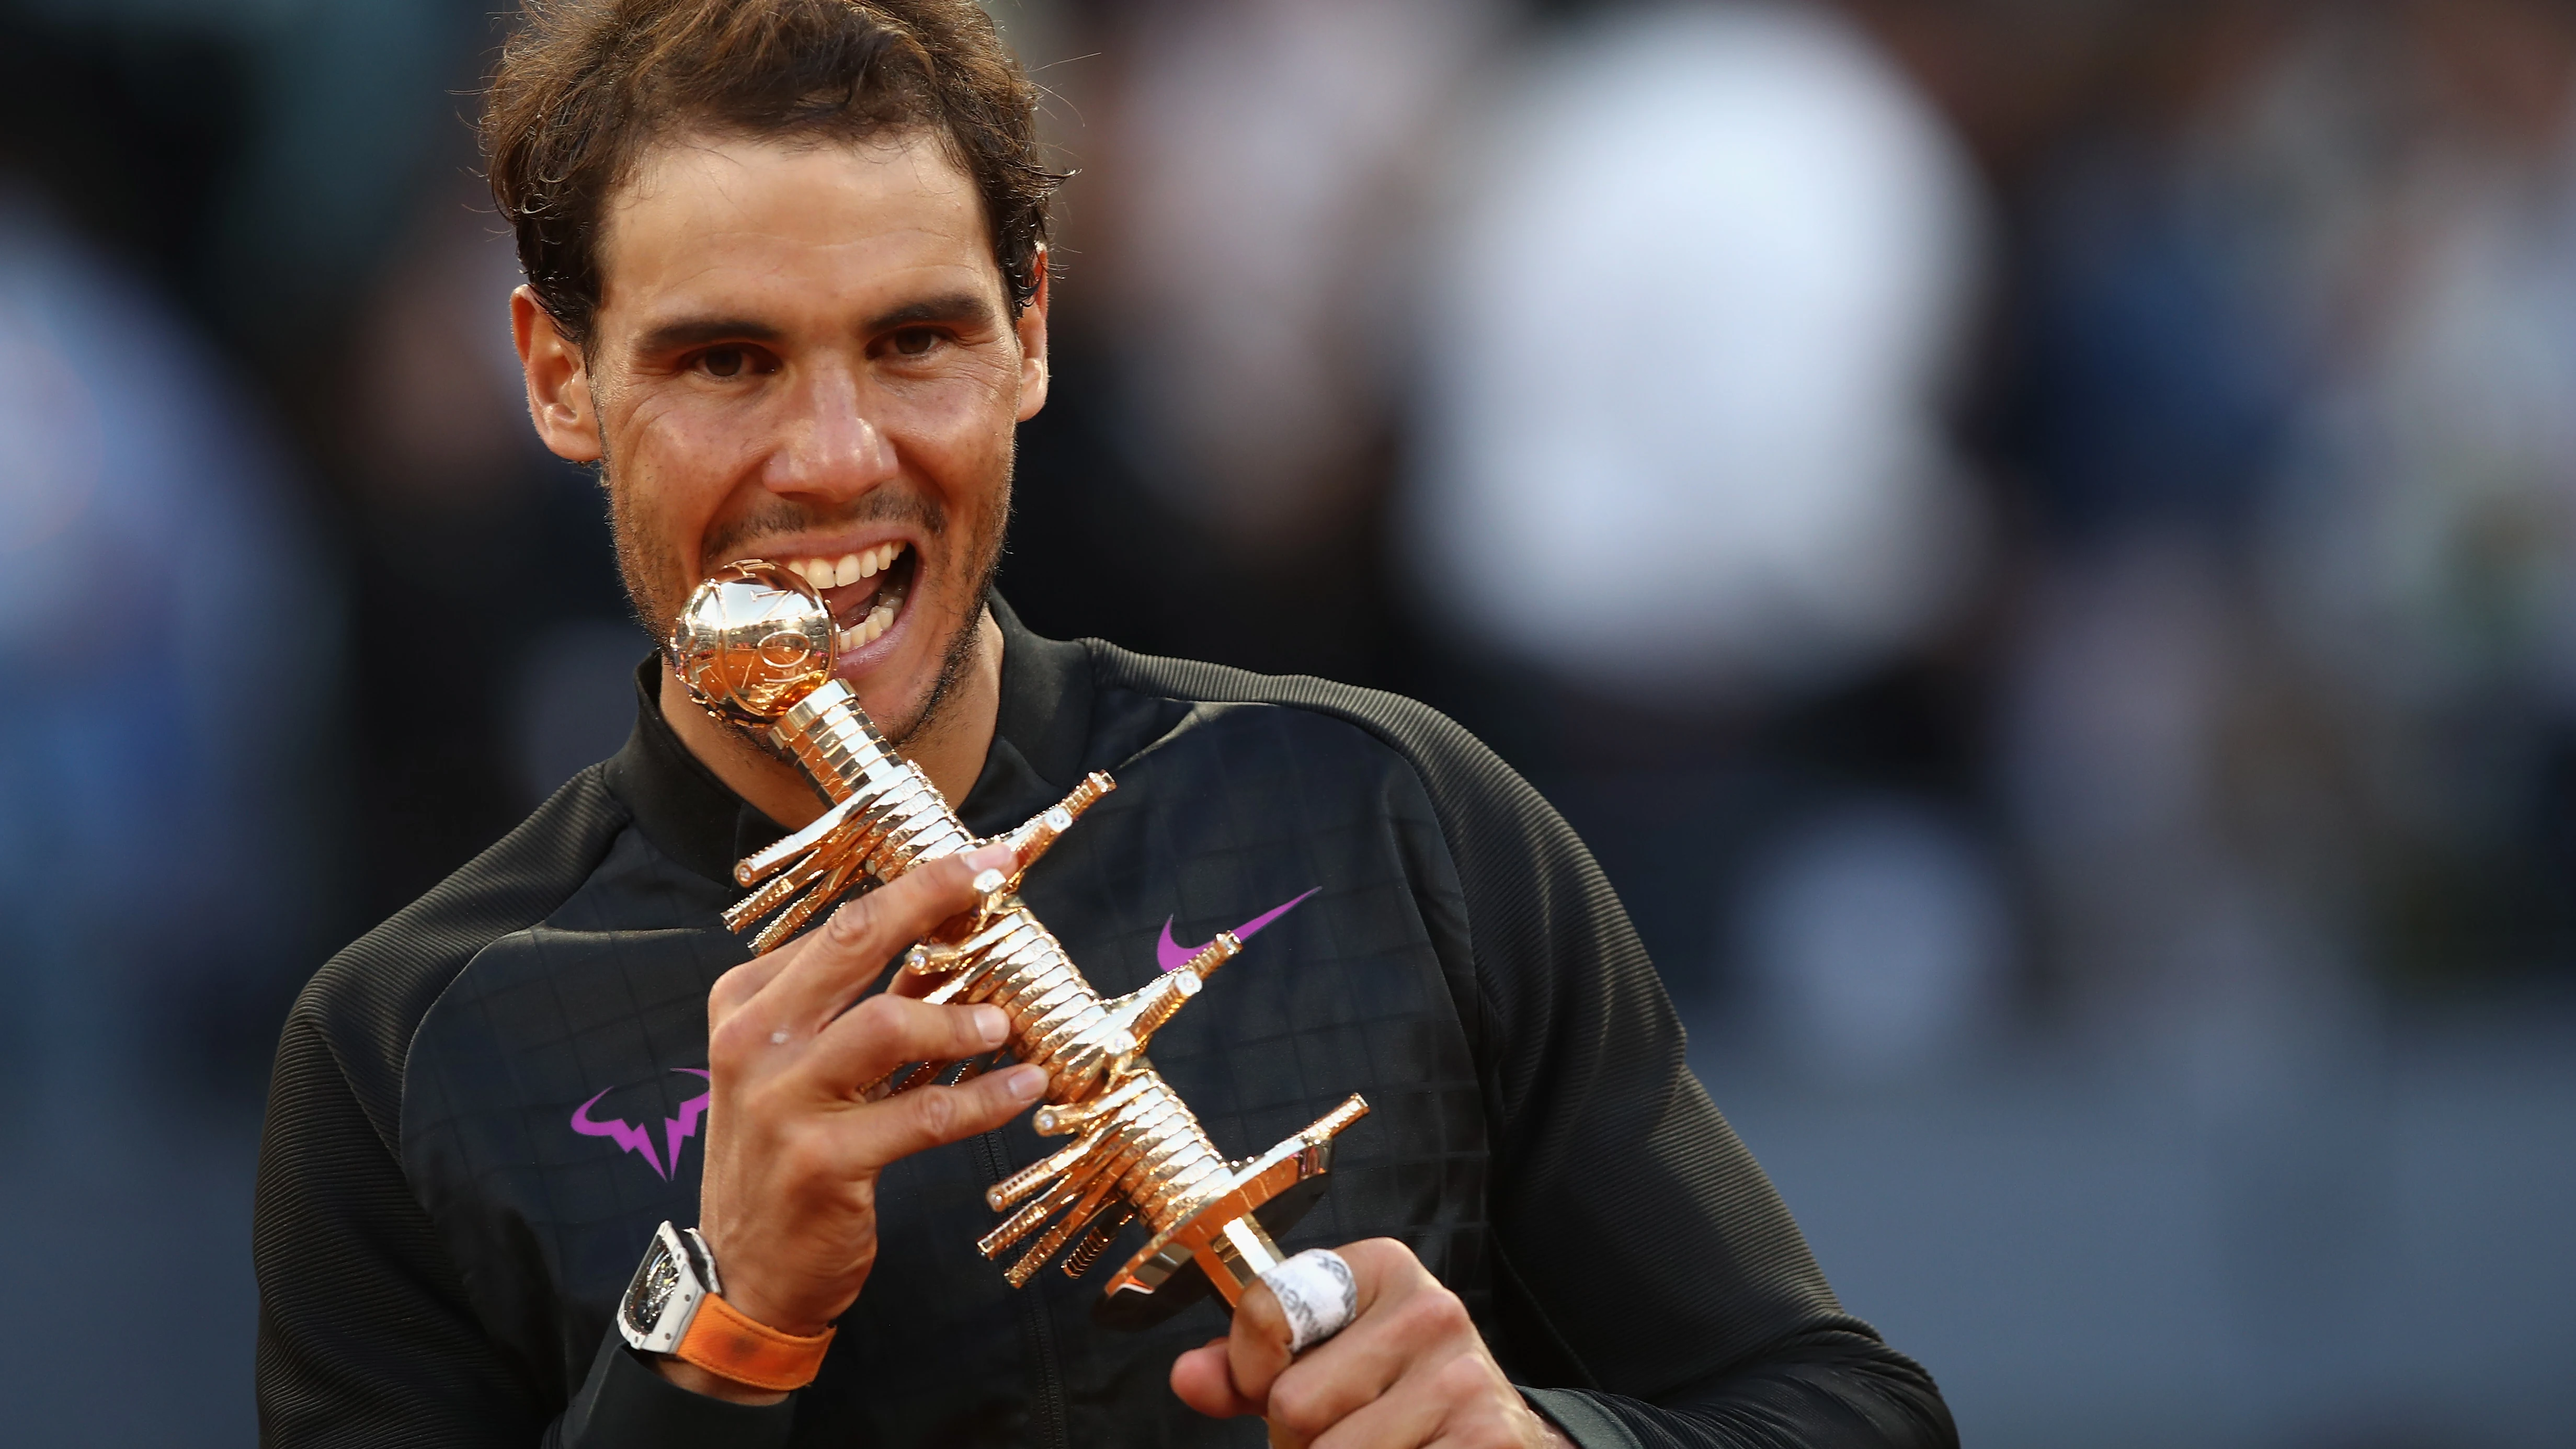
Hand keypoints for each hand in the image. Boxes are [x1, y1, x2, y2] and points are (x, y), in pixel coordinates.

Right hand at [666, 842, 1047, 1402]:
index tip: (981, 862)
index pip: (841, 923)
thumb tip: (949, 941)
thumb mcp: (804, 1066)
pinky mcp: (821, 1161)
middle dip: (934, 897)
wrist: (745, 1270)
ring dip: (961, 1019)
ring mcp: (781, 1101)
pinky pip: (922, 1115)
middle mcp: (753, 1040)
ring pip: (888, 1025)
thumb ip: (862, 1005)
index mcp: (746, 1002)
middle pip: (855, 941)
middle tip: (998, 879)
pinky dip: (984, 1100)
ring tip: (1003, 1027)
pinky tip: (1023, 1088)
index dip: (919, 886)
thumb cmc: (786, 1152)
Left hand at [1170, 1239, 1573, 1447]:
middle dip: (1299, 1439)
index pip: (1265, 1312)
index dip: (1250, 1370)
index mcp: (1382, 1269)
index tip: (1274, 1384)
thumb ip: (1248, 1368)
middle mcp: (1431, 1311)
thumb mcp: (1322, 1363)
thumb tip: (1187, 1376)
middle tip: (1348, 1432)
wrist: (1496, 1438)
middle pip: (1291, 1403)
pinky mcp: (1486, 1441)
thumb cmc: (1394, 1397)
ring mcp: (1463, 1381)